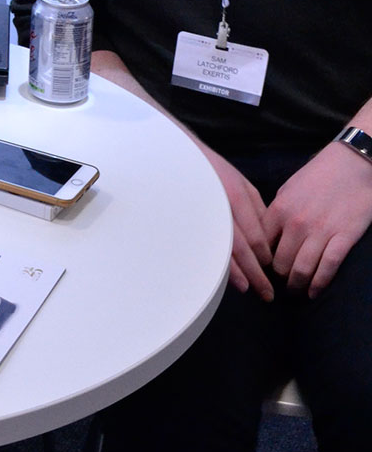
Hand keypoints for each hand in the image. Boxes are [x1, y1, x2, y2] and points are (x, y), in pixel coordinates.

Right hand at [199, 144, 273, 300]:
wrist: (181, 157)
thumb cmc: (214, 171)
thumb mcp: (241, 184)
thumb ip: (258, 210)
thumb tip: (269, 238)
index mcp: (237, 198)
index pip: (257, 237)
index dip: (265, 257)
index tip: (271, 268)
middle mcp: (221, 209)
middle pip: (243, 249)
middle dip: (257, 273)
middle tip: (268, 293)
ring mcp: (203, 216)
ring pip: (224, 251)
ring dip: (238, 273)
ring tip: (249, 288)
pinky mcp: (190, 222)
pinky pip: (205, 247)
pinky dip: (217, 264)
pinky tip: (224, 276)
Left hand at [264, 142, 371, 296]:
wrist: (353, 164)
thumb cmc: (320, 174)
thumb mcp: (289, 189)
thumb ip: (277, 212)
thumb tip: (267, 235)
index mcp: (280, 209)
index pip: (261, 244)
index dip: (260, 260)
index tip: (261, 268)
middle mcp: (296, 223)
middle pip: (280, 263)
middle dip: (279, 277)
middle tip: (280, 284)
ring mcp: (321, 232)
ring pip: (301, 270)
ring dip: (296, 285)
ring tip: (295, 290)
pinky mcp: (343, 238)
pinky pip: (327, 268)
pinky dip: (318, 285)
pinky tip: (313, 292)